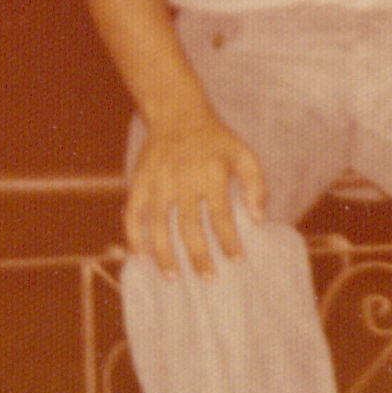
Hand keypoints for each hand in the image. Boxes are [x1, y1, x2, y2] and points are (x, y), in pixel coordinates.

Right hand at [125, 110, 266, 279]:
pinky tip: (140, 257)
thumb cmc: (216, 140)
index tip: (237, 261)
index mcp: (211, 174)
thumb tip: (258, 219)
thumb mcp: (244, 155)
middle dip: (198, 256)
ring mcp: (158, 182)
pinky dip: (134, 236)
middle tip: (208, 278)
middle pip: (189, 226)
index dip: (229, 240)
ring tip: (173, 278)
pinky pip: (133, 214)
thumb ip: (256, 185)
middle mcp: (183, 180)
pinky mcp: (139, 181)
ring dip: (164, 254)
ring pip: (158, 225)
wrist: (178, 114)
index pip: (221, 215)